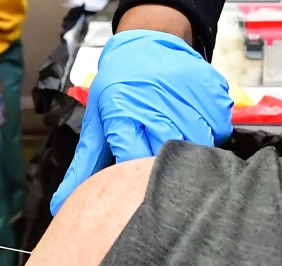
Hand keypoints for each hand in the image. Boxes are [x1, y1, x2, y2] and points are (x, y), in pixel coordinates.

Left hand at [50, 29, 232, 214]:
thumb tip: (61, 205)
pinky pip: (220, 129)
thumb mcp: (96, 125)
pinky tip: (192, 122)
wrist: (147, 43)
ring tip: (173, 137)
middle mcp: (157, 106)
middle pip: (169, 156)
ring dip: (189, 151)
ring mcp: (189, 98)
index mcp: (123, 114)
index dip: (136, 178)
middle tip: (158, 166)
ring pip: (199, 145)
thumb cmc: (117, 89)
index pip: (134, 163)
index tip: (136, 185)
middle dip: (164, 168)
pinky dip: (210, 133)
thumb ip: (83, 168)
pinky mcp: (213, 92)